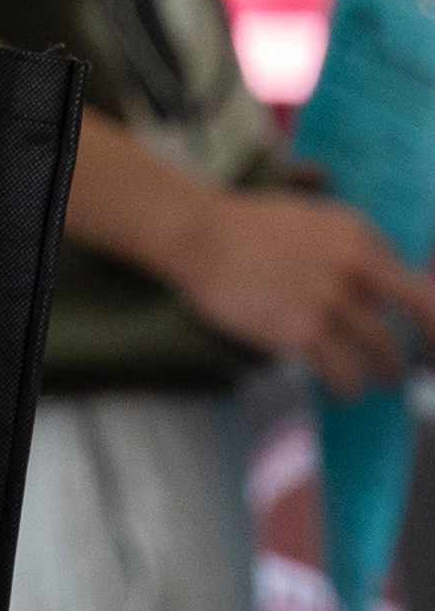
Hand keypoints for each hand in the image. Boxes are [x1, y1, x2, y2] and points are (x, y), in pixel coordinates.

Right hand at [169, 188, 434, 396]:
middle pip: (411, 322)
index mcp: (359, 237)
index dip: (429, 321)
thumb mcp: (314, 219)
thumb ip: (353, 247)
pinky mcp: (302, 331)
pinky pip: (342, 372)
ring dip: (382, 374)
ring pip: (380, 354)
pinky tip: (343, 391)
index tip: (427, 337)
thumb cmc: (249, 226)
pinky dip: (347, 387)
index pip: (418, 288)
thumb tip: (378, 292)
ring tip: (377, 383)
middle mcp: (354, 268)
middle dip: (408, 351)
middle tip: (401, 366)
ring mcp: (330, 302)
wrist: (199, 235)